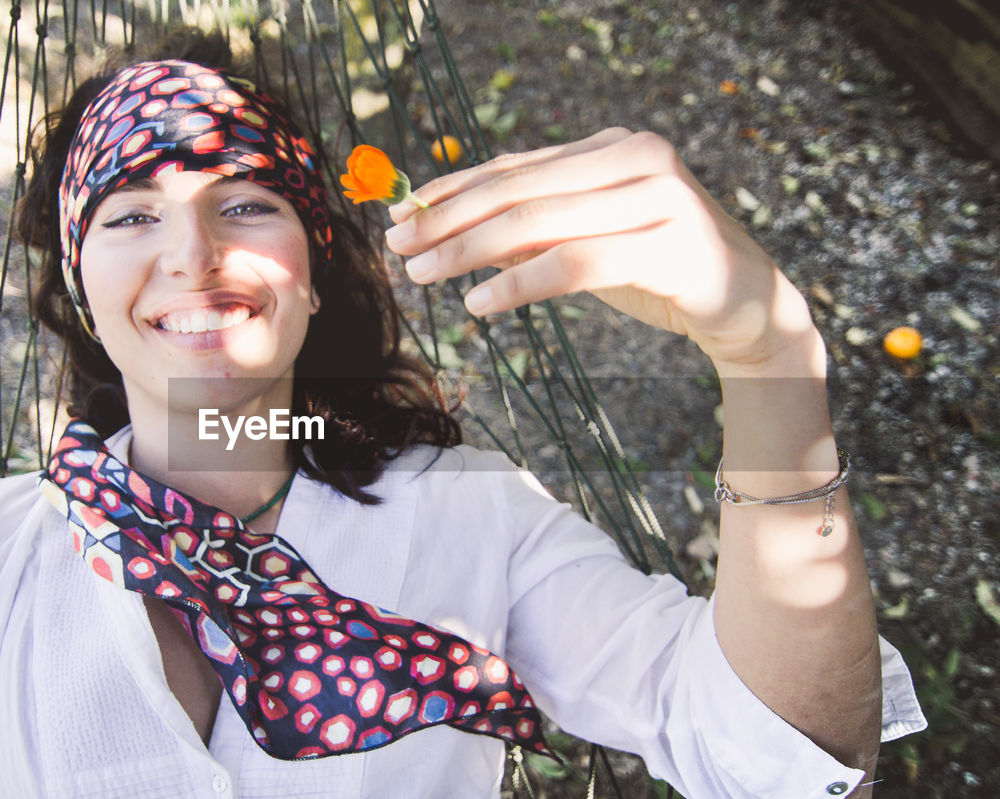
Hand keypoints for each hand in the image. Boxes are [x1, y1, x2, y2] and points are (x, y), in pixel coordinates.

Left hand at [383, 129, 818, 374]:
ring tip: (423, 277)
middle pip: (518, 190)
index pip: (515, 166)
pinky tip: (479, 304)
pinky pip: (576, 262)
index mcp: (613, 146)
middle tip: (397, 250)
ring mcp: (660, 195)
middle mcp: (637, 156)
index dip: (451, 190)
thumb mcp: (587, 242)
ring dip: (469, 252)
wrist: (747, 305)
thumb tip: (448, 232)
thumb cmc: (658, 271)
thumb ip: (533, 228)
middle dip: (448, 221)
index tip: (400, 215)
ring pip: (540, 222)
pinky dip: (520, 282)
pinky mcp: (672, 243)